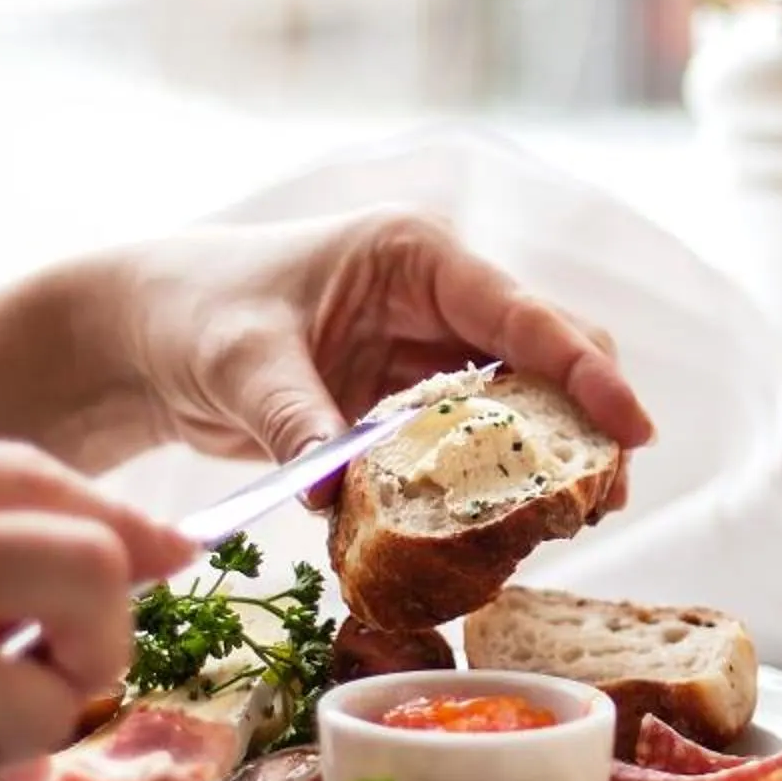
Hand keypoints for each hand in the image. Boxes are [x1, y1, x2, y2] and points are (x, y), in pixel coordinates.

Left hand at [90, 210, 655, 493]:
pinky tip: (511, 524)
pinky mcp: (411, 396)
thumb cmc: (194, 317)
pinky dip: (496, 475)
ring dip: (552, 453)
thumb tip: (335, 494)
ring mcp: (429, 346)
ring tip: (576, 519)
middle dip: (587, 419)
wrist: (147, 335)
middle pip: (549, 351)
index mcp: (414, 257)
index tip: (633, 427)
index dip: (585, 371)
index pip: (522, 314)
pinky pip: (476, 436)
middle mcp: (438, 295)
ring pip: (525, 397)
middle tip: (608, 496)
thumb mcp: (244, 365)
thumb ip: (299, 423)